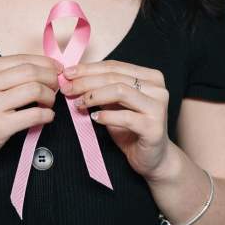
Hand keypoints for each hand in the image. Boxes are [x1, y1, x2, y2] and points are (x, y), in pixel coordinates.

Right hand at [0, 54, 63, 170]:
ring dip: (50, 96)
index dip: (44, 62)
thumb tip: (43, 67)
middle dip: (50, 77)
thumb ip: (4, 75)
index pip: (20, 59)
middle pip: (30, 72)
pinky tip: (47, 116)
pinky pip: (33, 115)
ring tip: (49, 102)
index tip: (56, 69)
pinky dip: (47, 115)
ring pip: (34, 90)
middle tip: (55, 87)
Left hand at [59, 60, 171, 179]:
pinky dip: (106, 116)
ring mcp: (158, 108)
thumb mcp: (115, 105)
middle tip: (67, 89)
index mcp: (150, 77)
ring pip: (120, 91)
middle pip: (114, 77)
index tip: (68, 73)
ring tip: (78, 103)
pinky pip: (126, 117)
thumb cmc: (131, 130)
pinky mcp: (154, 128)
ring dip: (94, 96)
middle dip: (86, 82)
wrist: (153, 158)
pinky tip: (94, 117)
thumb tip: (73, 78)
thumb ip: (101, 90)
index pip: (114, 66)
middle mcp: (158, 89)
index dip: (88, 68)